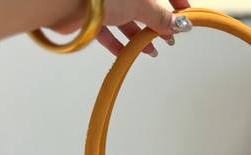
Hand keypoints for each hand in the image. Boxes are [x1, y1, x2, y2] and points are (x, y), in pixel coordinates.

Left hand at [51, 0, 191, 56]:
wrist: (65, 2)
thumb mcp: (141, 4)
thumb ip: (160, 16)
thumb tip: (177, 24)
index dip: (176, 2)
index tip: (185, 15)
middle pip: (144, 6)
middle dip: (156, 24)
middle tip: (167, 39)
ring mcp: (106, 1)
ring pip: (127, 19)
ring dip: (139, 36)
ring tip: (150, 51)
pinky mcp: (91, 14)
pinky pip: (108, 30)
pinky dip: (118, 43)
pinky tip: (126, 54)